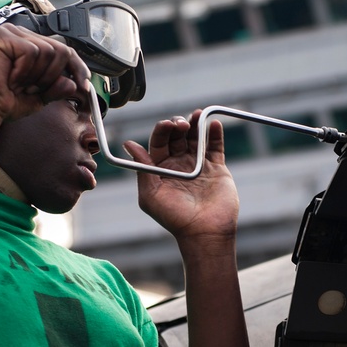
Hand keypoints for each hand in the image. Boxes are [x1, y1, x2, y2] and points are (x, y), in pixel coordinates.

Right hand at [0, 24, 90, 122]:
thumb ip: (58, 86)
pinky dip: (24, 71)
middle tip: (33, 88)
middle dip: (52, 75)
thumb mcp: (42, 95)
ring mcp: (10, 32)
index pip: (63, 49)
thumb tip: (74, 82)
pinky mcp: (2, 36)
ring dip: (36, 75)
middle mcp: (20, 33)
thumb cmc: (8, 101)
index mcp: (30, 44)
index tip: (84, 84)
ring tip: (19, 83)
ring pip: (47, 51)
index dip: (77, 66)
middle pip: (60, 49)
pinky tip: (11, 78)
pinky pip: (31, 52)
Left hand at [123, 111, 239, 243]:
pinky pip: (215, 146)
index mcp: (161, 169)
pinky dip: (215, 133)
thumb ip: (143, 168)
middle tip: (183, 123)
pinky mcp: (217, 169)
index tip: (168, 125)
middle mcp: (179, 164)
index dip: (162, 130)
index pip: (159, 142)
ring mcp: (199, 165)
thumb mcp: (151, 195)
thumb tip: (129, 144)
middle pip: (178, 136)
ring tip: (200, 114)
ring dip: (197, 123)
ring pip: (196, 137)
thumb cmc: (174, 217)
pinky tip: (213, 123)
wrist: (204, 232)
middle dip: (179, 125)